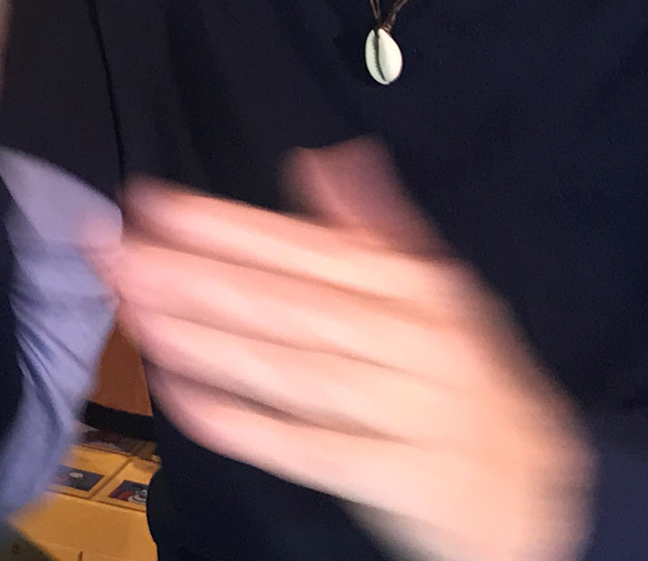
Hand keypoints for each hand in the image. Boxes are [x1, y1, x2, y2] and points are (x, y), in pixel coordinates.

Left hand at [97, 142, 592, 560]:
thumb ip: (374, 228)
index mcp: (414, 287)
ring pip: (286, 370)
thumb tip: (322, 156)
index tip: (148, 202)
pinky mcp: (393, 477)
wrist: (537, 491)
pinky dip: (244, 424)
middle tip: (110, 250)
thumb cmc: (468, 381)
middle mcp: (409, 340)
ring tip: (132, 311)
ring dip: (203, 339)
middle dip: (190, 274)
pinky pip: (306, 447)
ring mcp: (402, 410)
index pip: (302, 248)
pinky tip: (181, 398)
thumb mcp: (437, 292)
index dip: (221, 225)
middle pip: (283, 304)